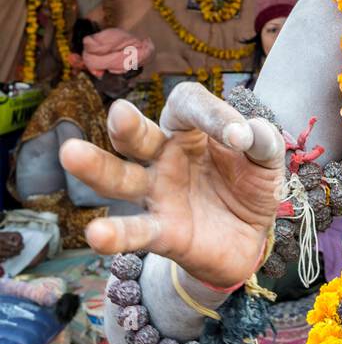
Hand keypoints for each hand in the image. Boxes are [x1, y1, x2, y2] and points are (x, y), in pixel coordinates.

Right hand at [60, 83, 283, 287]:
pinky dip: (117, 234)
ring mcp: (158, 193)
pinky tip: (97, 235)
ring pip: (121, 178)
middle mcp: (166, 156)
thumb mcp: (267, 161)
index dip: (211, 113)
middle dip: (127, 124)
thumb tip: (251, 132)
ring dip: (97, 167)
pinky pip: (135, 232)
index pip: (188, 105)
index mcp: (191, 130)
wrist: (251, 238)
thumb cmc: (250, 185)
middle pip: (138, 135)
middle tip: (119, 113)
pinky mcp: (161, 233)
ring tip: (72, 154)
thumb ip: (264, 142)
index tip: (239, 137)